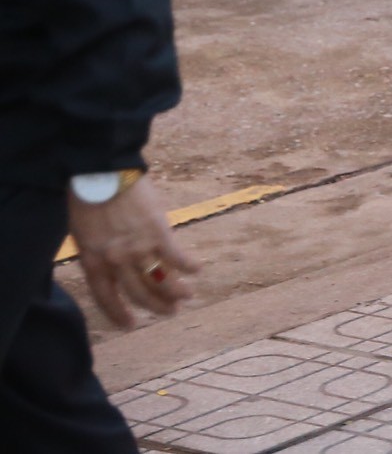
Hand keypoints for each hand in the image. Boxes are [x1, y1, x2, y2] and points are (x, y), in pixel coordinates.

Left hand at [68, 174, 198, 326]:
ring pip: (161, 280)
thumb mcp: (84, 234)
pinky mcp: (159, 233)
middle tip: (170, 311)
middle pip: (139, 293)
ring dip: (176, 291)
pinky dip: (189, 265)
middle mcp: (117, 262)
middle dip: (156, 306)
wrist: (102, 175)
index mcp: (94, 263)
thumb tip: (116, 263)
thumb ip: (99, 252)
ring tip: (187, 296)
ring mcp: (139, 249)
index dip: (119, 314)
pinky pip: (177, 257)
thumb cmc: (88, 199)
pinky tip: (198, 270)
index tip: (131, 324)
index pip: (107, 298)